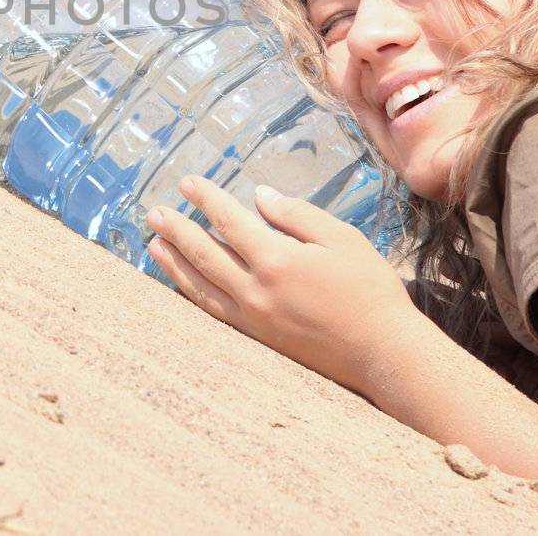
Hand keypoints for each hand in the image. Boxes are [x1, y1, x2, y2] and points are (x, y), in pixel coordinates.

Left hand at [146, 176, 416, 396]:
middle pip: (204, 253)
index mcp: (277, 259)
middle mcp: (256, 290)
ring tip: (154, 245)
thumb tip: (258, 198)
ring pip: (201, 286)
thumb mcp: (341, 239)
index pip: (228, 221)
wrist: (383, 353)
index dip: (205, 199)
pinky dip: (192, 294)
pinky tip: (181, 283)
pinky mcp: (258, 339)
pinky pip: (213, 312)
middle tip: (154, 213)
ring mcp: (253, 318)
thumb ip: (296, 215)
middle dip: (176, 230)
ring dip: (174, 263)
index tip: (187, 183)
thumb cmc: (369, 291)